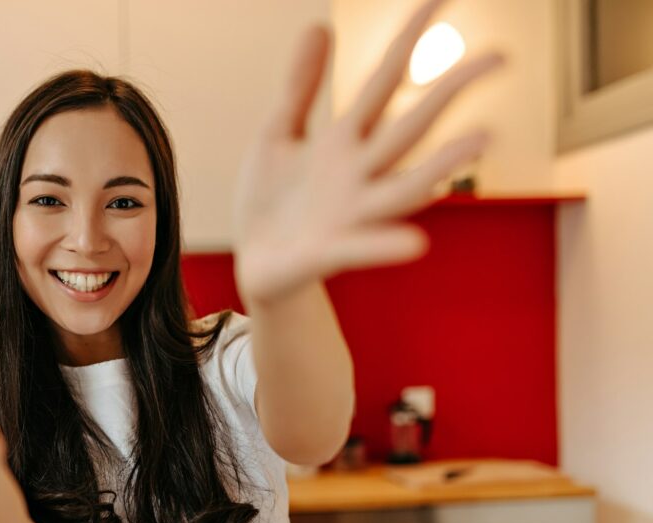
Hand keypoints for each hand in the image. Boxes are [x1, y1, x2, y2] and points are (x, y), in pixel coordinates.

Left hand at [233, 0, 503, 304]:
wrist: (255, 263)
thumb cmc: (270, 201)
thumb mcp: (277, 135)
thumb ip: (301, 88)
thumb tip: (320, 25)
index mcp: (344, 141)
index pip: (385, 82)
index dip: (410, 40)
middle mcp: (359, 174)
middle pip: (411, 126)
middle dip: (450, 92)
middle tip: (501, 57)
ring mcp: (351, 214)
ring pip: (404, 187)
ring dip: (441, 165)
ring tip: (481, 139)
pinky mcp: (329, 253)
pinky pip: (361, 249)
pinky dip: (385, 246)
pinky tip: (417, 243)